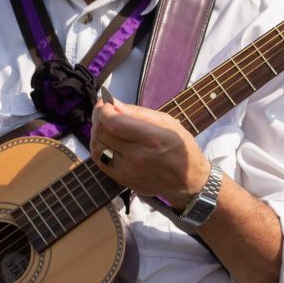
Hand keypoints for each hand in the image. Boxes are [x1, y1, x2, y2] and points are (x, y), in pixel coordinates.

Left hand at [90, 98, 209, 209]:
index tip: (105, 102)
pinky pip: (100, 162)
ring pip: (98, 148)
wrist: (188, 181)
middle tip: (102, 108)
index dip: (104, 111)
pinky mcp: (123, 181)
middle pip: (103, 134)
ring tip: (102, 123)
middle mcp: (137, 157)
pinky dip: (98, 147)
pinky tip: (104, 139)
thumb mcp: (168, 122)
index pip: (115, 123)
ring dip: (95, 132)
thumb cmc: (181, 148)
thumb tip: (115, 104)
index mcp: (151, 139)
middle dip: (98, 117)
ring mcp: (127, 172)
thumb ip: (140, 113)